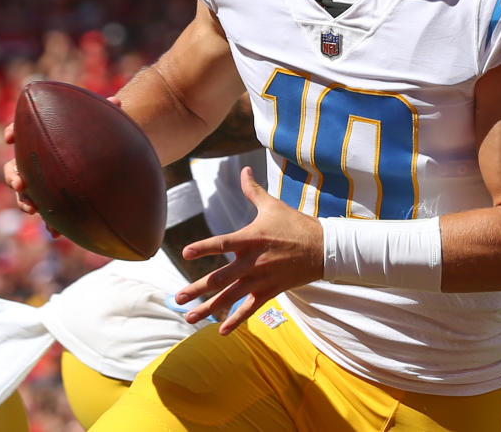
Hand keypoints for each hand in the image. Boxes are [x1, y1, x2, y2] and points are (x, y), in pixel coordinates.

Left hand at [175, 166, 322, 335]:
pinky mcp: (270, 291)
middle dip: (197, 289)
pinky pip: (250, 309)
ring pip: (230, 297)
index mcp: (251, 239)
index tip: (185, 253)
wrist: (323, 248)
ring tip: (188, 317)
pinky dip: (235, 321)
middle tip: (176, 297)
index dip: (204, 248)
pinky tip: (220, 331)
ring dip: (208, 309)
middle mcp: (253, 262)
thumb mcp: (273, 206)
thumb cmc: (296, 224)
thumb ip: (253, 191)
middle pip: (220, 278)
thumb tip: (244, 169)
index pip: (223, 243)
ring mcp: (261, 279)